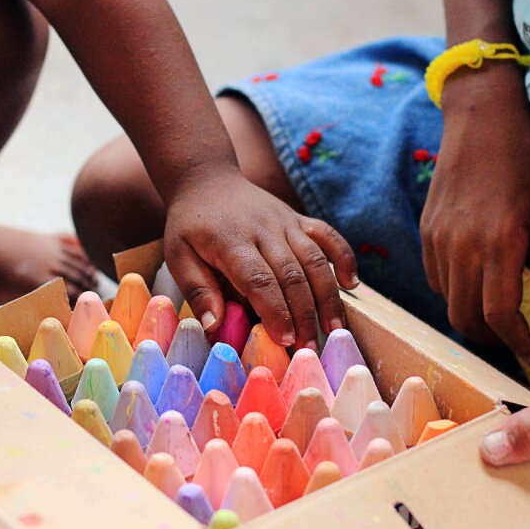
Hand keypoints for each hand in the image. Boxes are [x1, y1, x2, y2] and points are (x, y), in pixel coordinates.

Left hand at [163, 171, 358, 348]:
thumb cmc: (190, 225)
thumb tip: (214, 325)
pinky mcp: (298, 218)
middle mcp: (263, 229)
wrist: (206, 181)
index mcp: (231, 241)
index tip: (286, 340)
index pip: (259, 279)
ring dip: (328, 295)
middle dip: (304, 314)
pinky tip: (351, 284)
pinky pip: (327, 235)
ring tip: (334, 328)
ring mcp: (284, 221)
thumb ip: (197, 289)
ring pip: (314, 258)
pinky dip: (343, 257)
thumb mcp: (178, 255)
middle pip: (292, 274)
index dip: (276, 311)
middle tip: (310, 347)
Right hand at [420, 64, 529, 363]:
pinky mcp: (425, 230)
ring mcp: (436, 238)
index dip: (516, 342)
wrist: (479, 117)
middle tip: (514, 337)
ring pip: (445, 299)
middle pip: (464, 316)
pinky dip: (454, 288)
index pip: (498, 313)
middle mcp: (459, 246)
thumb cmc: (525, 156)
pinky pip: (435, 275)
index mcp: (496, 241)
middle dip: (490, 337)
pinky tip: (475, 274)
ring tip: (496, 304)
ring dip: (470, 313)